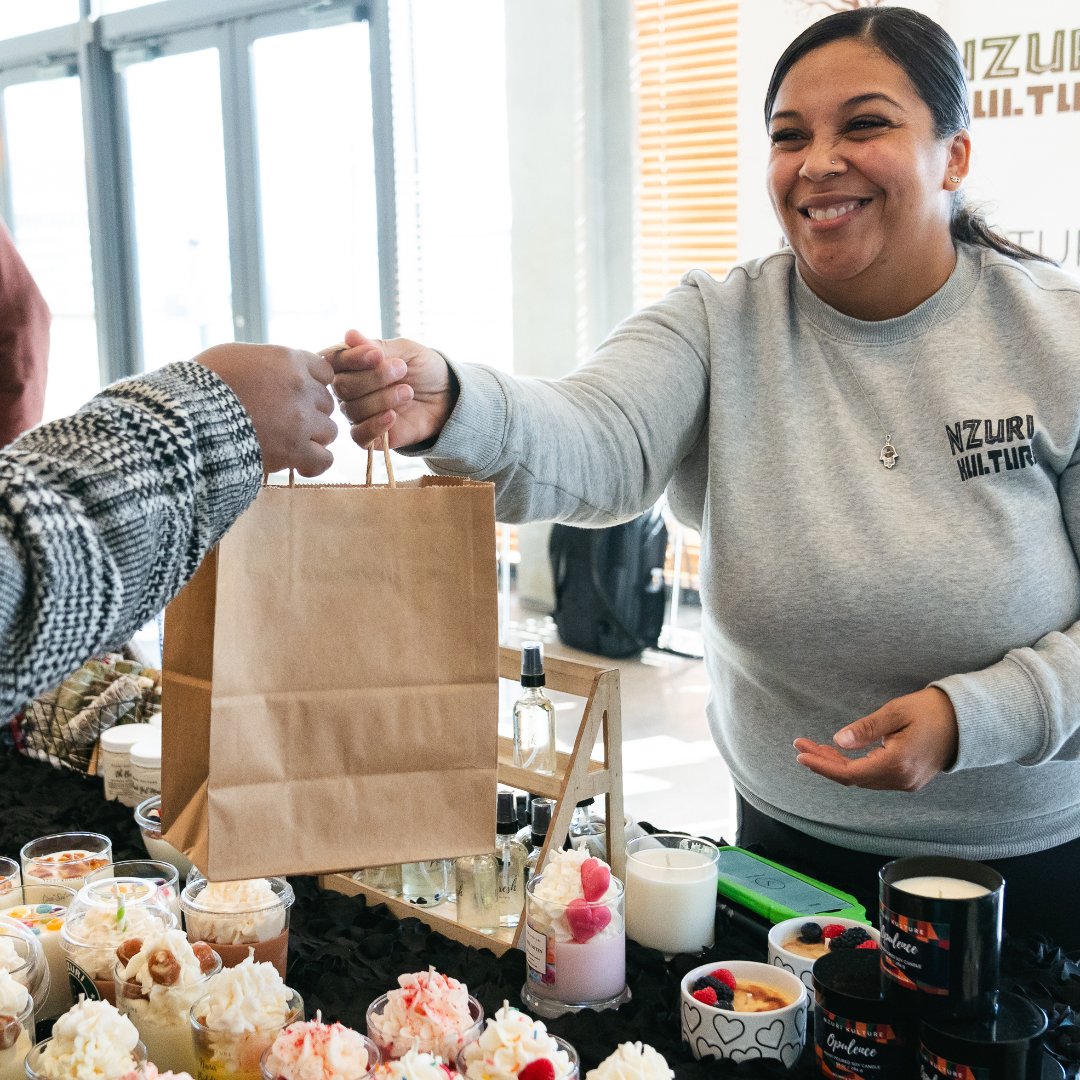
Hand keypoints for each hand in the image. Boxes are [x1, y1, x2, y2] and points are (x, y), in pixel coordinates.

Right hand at [195, 343, 336, 476]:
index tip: (297, 396)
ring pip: (329, 431)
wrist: (187, 416)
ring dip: (313, 438)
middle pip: (326, 403)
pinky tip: (299, 464)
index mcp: (288, 359)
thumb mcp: (235, 356)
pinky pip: (324, 460)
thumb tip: (273, 373)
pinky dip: (313, 463)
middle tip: (288, 422)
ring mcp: (302, 420)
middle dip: (311, 412)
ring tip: (290, 443)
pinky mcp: (295, 450)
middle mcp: (302, 387)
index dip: (312, 385)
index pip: (324, 371)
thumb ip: (265, 363)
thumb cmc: (201, 384)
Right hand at [329, 328, 453, 449]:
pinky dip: (374, 426)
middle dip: (373, 378)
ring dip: (382, 399)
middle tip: (402, 370)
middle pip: (342, 386)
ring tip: (408, 392)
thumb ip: (377, 346)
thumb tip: (349, 335)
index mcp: (352, 366)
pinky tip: (393, 416)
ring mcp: (358, 415)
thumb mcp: (405, 350)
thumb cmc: (425, 369)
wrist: (448, 397)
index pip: (334, 361)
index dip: (351, 358)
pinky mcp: (370, 438)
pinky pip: (359, 436)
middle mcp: (350, 391)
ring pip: (353, 410)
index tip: (377, 355)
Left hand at [793, 687, 958, 791]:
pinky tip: (839, 754)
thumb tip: (839, 741)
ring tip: (815, 748)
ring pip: (862, 779)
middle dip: (824, 762)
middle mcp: (901, 780)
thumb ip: (866, 728)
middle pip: (852, 778)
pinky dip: (854, 767)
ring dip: (837, 765)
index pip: (849, 773)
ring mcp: (907, 782)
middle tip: (801, 746)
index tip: (801, 754)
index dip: (822, 765)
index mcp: (897, 765)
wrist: (967, 721)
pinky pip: (874, 777)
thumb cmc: (931, 711)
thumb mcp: (895, 712)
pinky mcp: (909, 779)